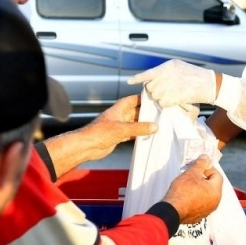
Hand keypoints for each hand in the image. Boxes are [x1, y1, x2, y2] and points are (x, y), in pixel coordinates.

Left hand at [42, 95, 157, 177]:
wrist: (86, 146)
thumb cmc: (99, 133)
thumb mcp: (122, 129)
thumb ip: (139, 128)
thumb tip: (154, 126)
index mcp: (118, 109)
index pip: (132, 100)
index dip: (142, 98)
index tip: (153, 97)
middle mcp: (119, 116)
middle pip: (135, 112)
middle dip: (146, 113)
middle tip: (159, 113)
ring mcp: (118, 127)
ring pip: (134, 123)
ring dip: (143, 125)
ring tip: (157, 125)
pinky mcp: (118, 136)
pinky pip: (131, 134)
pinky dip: (139, 134)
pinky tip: (147, 136)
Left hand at [127, 59, 216, 106]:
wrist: (210, 84)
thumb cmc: (196, 76)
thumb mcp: (179, 68)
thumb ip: (166, 72)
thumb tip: (154, 79)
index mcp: (168, 66)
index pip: (148, 73)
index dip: (137, 78)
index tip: (129, 81)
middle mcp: (167, 74)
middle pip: (151, 87)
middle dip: (155, 91)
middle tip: (165, 92)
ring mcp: (170, 84)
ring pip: (156, 96)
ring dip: (162, 98)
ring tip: (173, 95)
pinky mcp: (174, 95)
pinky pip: (163, 103)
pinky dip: (167, 104)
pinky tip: (175, 100)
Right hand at [162, 155, 221, 223]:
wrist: (172, 210)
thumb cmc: (183, 191)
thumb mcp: (191, 173)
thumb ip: (201, 164)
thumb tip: (206, 157)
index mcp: (216, 191)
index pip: (217, 175)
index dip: (208, 169)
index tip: (198, 167)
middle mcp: (215, 202)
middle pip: (212, 185)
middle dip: (203, 178)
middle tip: (192, 175)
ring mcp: (207, 210)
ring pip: (207, 195)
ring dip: (200, 188)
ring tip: (188, 185)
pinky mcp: (199, 216)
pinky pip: (200, 203)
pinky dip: (196, 198)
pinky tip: (186, 196)